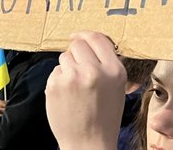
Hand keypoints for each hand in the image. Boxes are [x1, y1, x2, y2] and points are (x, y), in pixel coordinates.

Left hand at [45, 31, 125, 149]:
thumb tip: (89, 42)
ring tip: (75, 88)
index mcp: (114, 71)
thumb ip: (106, 65)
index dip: (85, 35)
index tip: (77, 36)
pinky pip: (55, 72)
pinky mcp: (55, 85)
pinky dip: (58, 80)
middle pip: (77, 45)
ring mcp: (73, 77)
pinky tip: (66, 96)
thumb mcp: (117, 88)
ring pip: (64, 57)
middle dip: (76, 54)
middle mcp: (94, 70)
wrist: (88, 143)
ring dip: (67, 68)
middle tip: (78, 70)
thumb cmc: (103, 117)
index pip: (97, 38)